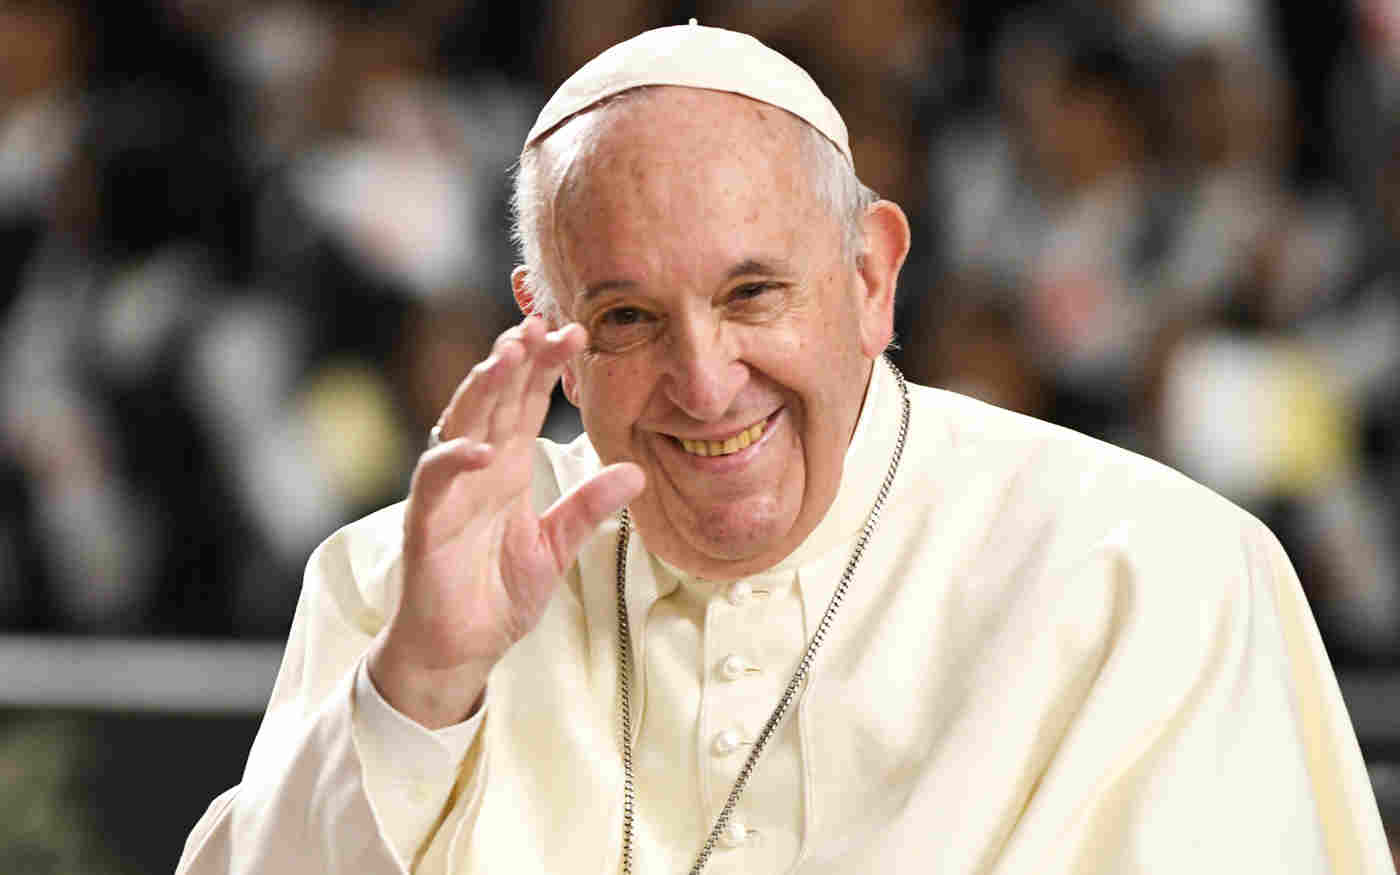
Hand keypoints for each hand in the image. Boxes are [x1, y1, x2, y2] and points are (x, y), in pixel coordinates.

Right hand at [368, 317, 644, 727]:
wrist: (459, 649)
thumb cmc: (497, 594)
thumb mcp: (557, 547)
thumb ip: (589, 507)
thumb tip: (636, 470)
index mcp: (506, 467)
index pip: (526, 402)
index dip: (545, 366)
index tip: (576, 333)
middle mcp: (475, 468)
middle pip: (495, 398)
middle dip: (517, 358)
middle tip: (545, 322)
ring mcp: (448, 491)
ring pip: (460, 423)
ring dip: (482, 388)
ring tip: (508, 354)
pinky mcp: (425, 523)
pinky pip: (435, 481)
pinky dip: (453, 460)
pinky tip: (480, 447)